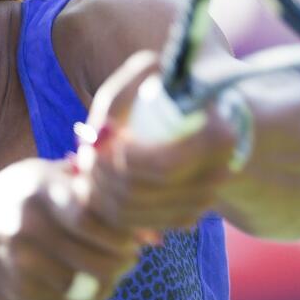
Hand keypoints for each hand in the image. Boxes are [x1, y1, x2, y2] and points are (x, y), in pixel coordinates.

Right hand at [0, 158, 138, 299]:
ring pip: (82, 286)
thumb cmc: (24, 195)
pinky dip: (83, 295)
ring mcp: (19, 263)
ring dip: (108, 282)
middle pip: (92, 258)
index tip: (134, 236)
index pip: (88, 216)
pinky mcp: (17, 291)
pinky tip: (85, 279)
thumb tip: (149, 228)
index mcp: (38, 188)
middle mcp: (25, 226)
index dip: (119, 232)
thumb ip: (94, 193)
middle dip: (122, 262)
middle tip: (132, 257)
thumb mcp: (49, 176)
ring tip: (114, 269)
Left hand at [78, 51, 242, 231]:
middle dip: (100, 179)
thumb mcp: (147, 71)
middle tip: (81, 158)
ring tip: (84, 171)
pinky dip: (112, 213)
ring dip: (99, 197)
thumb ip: (117, 97)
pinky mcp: (186, 216)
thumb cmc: (167, 84)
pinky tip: (99, 188)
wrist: (197, 108)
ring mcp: (203, 200)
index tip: (96, 145)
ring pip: (136, 217)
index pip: (162, 167)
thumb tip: (95, 138)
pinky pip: (142, 227)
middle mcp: (218, 175)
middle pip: (142, 194)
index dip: (120, 162)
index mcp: (218, 138)